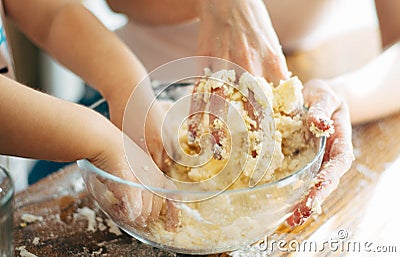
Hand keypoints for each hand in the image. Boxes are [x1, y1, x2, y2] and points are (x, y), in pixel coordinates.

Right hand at [87, 126, 178, 229]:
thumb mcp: (138, 170)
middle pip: (155, 211)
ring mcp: (146, 186)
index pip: (174, 200)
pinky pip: (133, 212)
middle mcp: (157, 182)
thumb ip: (143, 187)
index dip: (173, 214)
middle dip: (142, 214)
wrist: (109, 145)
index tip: (171, 226)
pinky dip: (123, 212)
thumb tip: (140, 207)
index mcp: (160, 177)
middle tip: (129, 208)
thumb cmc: (120, 156)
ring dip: (131, 214)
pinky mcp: (134, 191)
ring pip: (144, 214)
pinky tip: (117, 205)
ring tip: (119, 203)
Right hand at [190, 0, 288, 158]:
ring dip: (218, 131)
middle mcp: (246, 67)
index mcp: (268, 63)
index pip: (273, 104)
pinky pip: (199, 93)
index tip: (269, 152)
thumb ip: (278, 75)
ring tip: (218, 155)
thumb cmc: (255, 25)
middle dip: (247, 138)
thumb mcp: (274, 48)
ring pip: (220, 104)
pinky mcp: (204, 64)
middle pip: (246, 109)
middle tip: (246, 162)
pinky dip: (196, 115)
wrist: (228, 1)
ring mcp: (222, 65)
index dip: (272, 129)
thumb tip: (286, 101)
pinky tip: (194, 133)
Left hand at [286, 79, 353, 225]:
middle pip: (327, 182)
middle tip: (300, 215)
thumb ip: (322, 109)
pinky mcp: (304, 164)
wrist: (316, 98)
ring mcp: (318, 162)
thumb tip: (319, 123)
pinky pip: (301, 181)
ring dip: (304, 204)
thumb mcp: (325, 97)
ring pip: (314, 186)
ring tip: (291, 220)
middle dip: (314, 199)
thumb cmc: (323, 96)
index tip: (318, 189)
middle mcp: (330, 157)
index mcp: (340, 142)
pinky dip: (294, 195)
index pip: (338, 162)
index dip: (329, 177)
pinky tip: (284, 210)